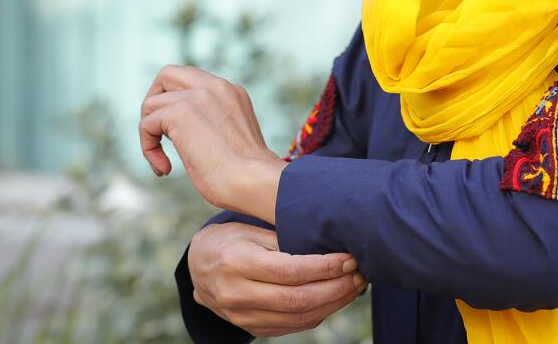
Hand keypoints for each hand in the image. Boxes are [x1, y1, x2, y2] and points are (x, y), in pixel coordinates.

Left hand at [139, 64, 286, 220]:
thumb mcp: (233, 136)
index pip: (193, 81)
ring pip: (151, 103)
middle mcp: (216, 86)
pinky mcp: (179, 112)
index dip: (178, 103)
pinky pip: (146, 125)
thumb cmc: (248, 174)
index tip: (181, 133)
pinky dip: (148, 149)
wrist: (254, 180)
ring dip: (150, 133)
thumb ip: (214, 123)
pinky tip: (165, 169)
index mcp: (231, 92)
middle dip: (154, 101)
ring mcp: (197, 96)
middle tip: (159, 132)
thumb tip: (188, 133)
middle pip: (168, 74)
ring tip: (164, 161)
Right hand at [189, 222, 366, 336]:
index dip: (324, 267)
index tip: (349, 258)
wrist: (197, 268)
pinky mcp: (252, 328)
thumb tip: (330, 244)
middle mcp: (237, 294)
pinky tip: (336, 298)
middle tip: (360, 274)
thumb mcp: (250, 230)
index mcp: (236, 262)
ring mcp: (242, 317)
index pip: (289, 271)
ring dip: (334, 303)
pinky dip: (320, 313)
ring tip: (355, 286)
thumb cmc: (231, 239)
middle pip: (297, 300)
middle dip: (336, 288)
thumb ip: (284, 240)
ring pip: (299, 318)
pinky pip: (293, 326)